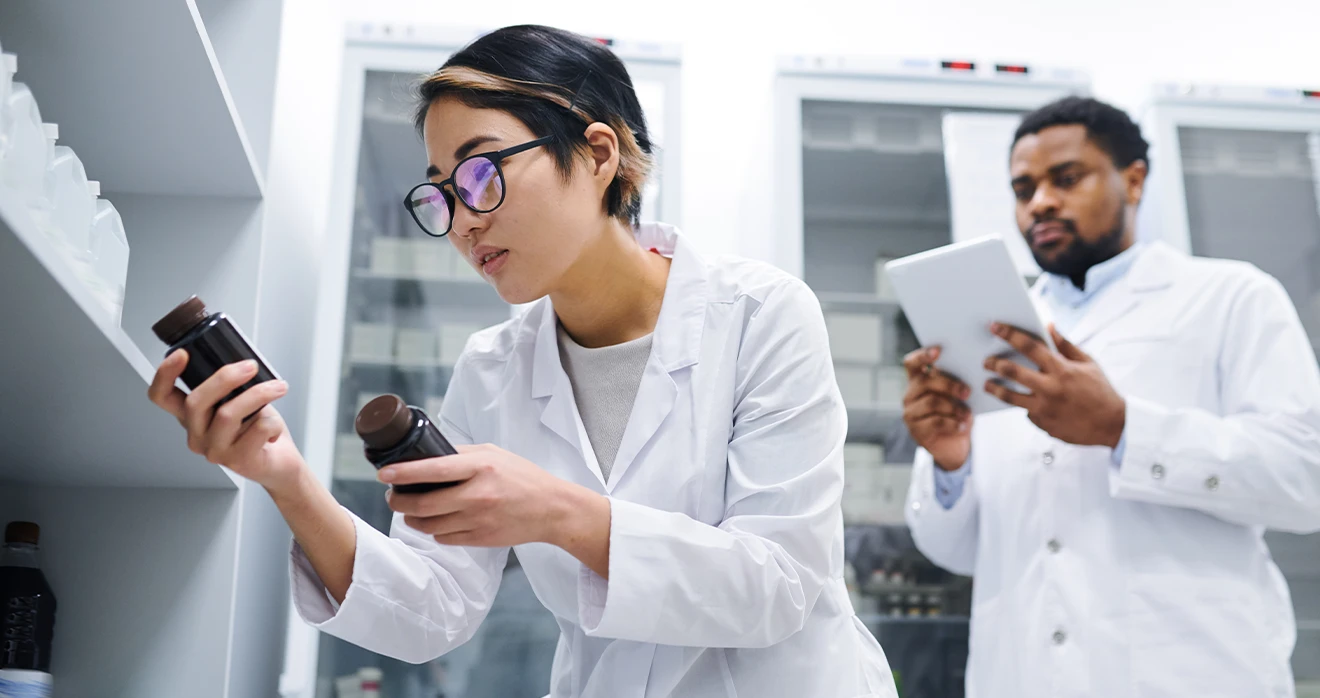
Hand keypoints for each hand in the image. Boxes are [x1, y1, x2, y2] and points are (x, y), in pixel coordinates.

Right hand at [147, 350, 305, 491]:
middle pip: (195, 402)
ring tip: (278, 387)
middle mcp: (197, 435)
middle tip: (251, 366)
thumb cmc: (259, 430)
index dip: (164, 374)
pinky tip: (275, 428)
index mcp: (192, 417)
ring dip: (258, 394)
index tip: (182, 354)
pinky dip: (273, 421)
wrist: (280, 464)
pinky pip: (257, 429)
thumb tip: (242, 361)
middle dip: (225, 378)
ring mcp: (215, 450)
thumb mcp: (240, 401)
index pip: (162, 397)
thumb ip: (231, 386)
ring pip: (227, 414)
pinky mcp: (238, 461)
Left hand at [380, 444, 609, 551]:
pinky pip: (444, 538)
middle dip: (399, 501)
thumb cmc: (523, 477)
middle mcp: (479, 495)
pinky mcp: (480, 539)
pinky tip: (435, 521)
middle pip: (424, 504)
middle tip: (392, 496)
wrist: (552, 509)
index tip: (383, 474)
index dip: (404, 473)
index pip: (434, 470)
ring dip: (412, 518)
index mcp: (482, 468)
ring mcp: (479, 520)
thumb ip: (462, 454)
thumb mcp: (495, 454)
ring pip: (430, 525)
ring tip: (409, 510)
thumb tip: (428, 454)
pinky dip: (433, 530)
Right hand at [902, 346, 973, 470]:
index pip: (912, 363)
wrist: (953, 444)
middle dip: (948, 385)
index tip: (937, 351)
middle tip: (967, 392)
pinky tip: (963, 426)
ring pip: (931, 402)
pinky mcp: (916, 430)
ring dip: (954, 407)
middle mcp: (911, 394)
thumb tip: (971, 369)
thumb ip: (956, 381)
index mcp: (918, 380)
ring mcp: (911, 412)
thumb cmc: (956, 413)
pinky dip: (953, 423)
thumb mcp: (957, 395)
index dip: (922, 355)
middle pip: (924, 381)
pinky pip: (935, 422)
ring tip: (967, 413)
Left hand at [983, 323, 1125, 446]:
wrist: (1112, 425)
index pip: (1030, 346)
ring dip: (995, 388)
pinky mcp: (1043, 424)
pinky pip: (1026, 412)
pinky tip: (1022, 402)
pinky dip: (1025, 405)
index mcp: (1061, 369)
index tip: (995, 327)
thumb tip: (1048, 326)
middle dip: (994, 363)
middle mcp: (1050, 388)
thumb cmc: (1101, 391)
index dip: (1010, 335)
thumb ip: (1065, 345)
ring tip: (987, 384)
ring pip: (1010, 396)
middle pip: (1012, 371)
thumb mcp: (1088, 363)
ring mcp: (1044, 408)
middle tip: (986, 361)